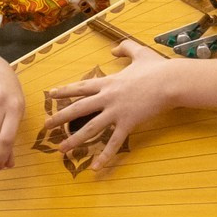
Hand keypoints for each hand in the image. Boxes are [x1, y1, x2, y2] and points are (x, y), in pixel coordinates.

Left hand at [45, 40, 183, 175]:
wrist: (171, 81)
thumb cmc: (157, 68)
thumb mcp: (139, 52)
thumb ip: (124, 49)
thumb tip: (113, 50)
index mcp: (108, 82)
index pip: (81, 87)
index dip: (65, 91)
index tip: (50, 95)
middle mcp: (108, 97)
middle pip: (78, 108)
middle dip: (60, 117)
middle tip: (46, 126)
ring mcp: (116, 112)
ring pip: (90, 128)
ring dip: (75, 139)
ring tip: (62, 148)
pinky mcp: (128, 123)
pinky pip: (114, 143)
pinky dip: (104, 156)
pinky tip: (95, 167)